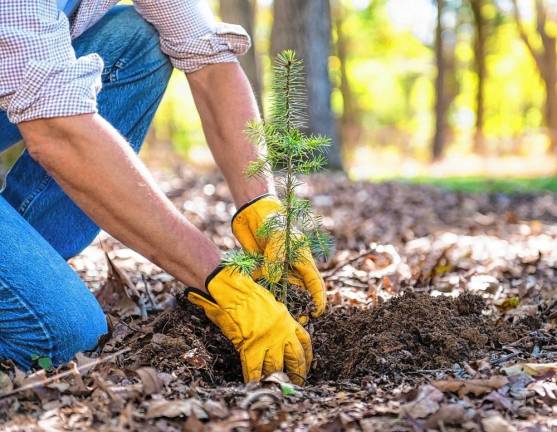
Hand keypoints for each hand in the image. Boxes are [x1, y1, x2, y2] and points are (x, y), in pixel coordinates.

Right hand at [185, 266, 312, 384]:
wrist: (234, 292)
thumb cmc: (248, 294)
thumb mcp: (271, 304)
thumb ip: (278, 320)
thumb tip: (279, 333)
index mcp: (287, 320)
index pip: (304, 341)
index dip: (307, 356)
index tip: (307, 365)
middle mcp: (282, 333)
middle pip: (296, 358)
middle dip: (297, 373)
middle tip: (296, 382)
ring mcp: (268, 342)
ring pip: (277, 367)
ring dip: (277, 379)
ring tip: (277, 386)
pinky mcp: (251, 348)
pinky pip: (255, 370)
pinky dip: (255, 379)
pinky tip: (255, 385)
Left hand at [231, 194, 325, 317]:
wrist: (252, 213)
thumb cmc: (273, 222)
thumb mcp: (277, 239)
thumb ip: (276, 260)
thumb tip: (274, 280)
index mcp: (302, 260)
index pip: (314, 283)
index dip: (318, 299)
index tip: (316, 313)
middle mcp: (291, 267)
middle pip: (299, 292)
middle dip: (298, 308)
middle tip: (295, 322)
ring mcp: (276, 269)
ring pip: (281, 291)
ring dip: (280, 303)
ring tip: (277, 316)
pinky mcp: (261, 269)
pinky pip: (263, 285)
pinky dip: (261, 291)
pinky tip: (259, 300)